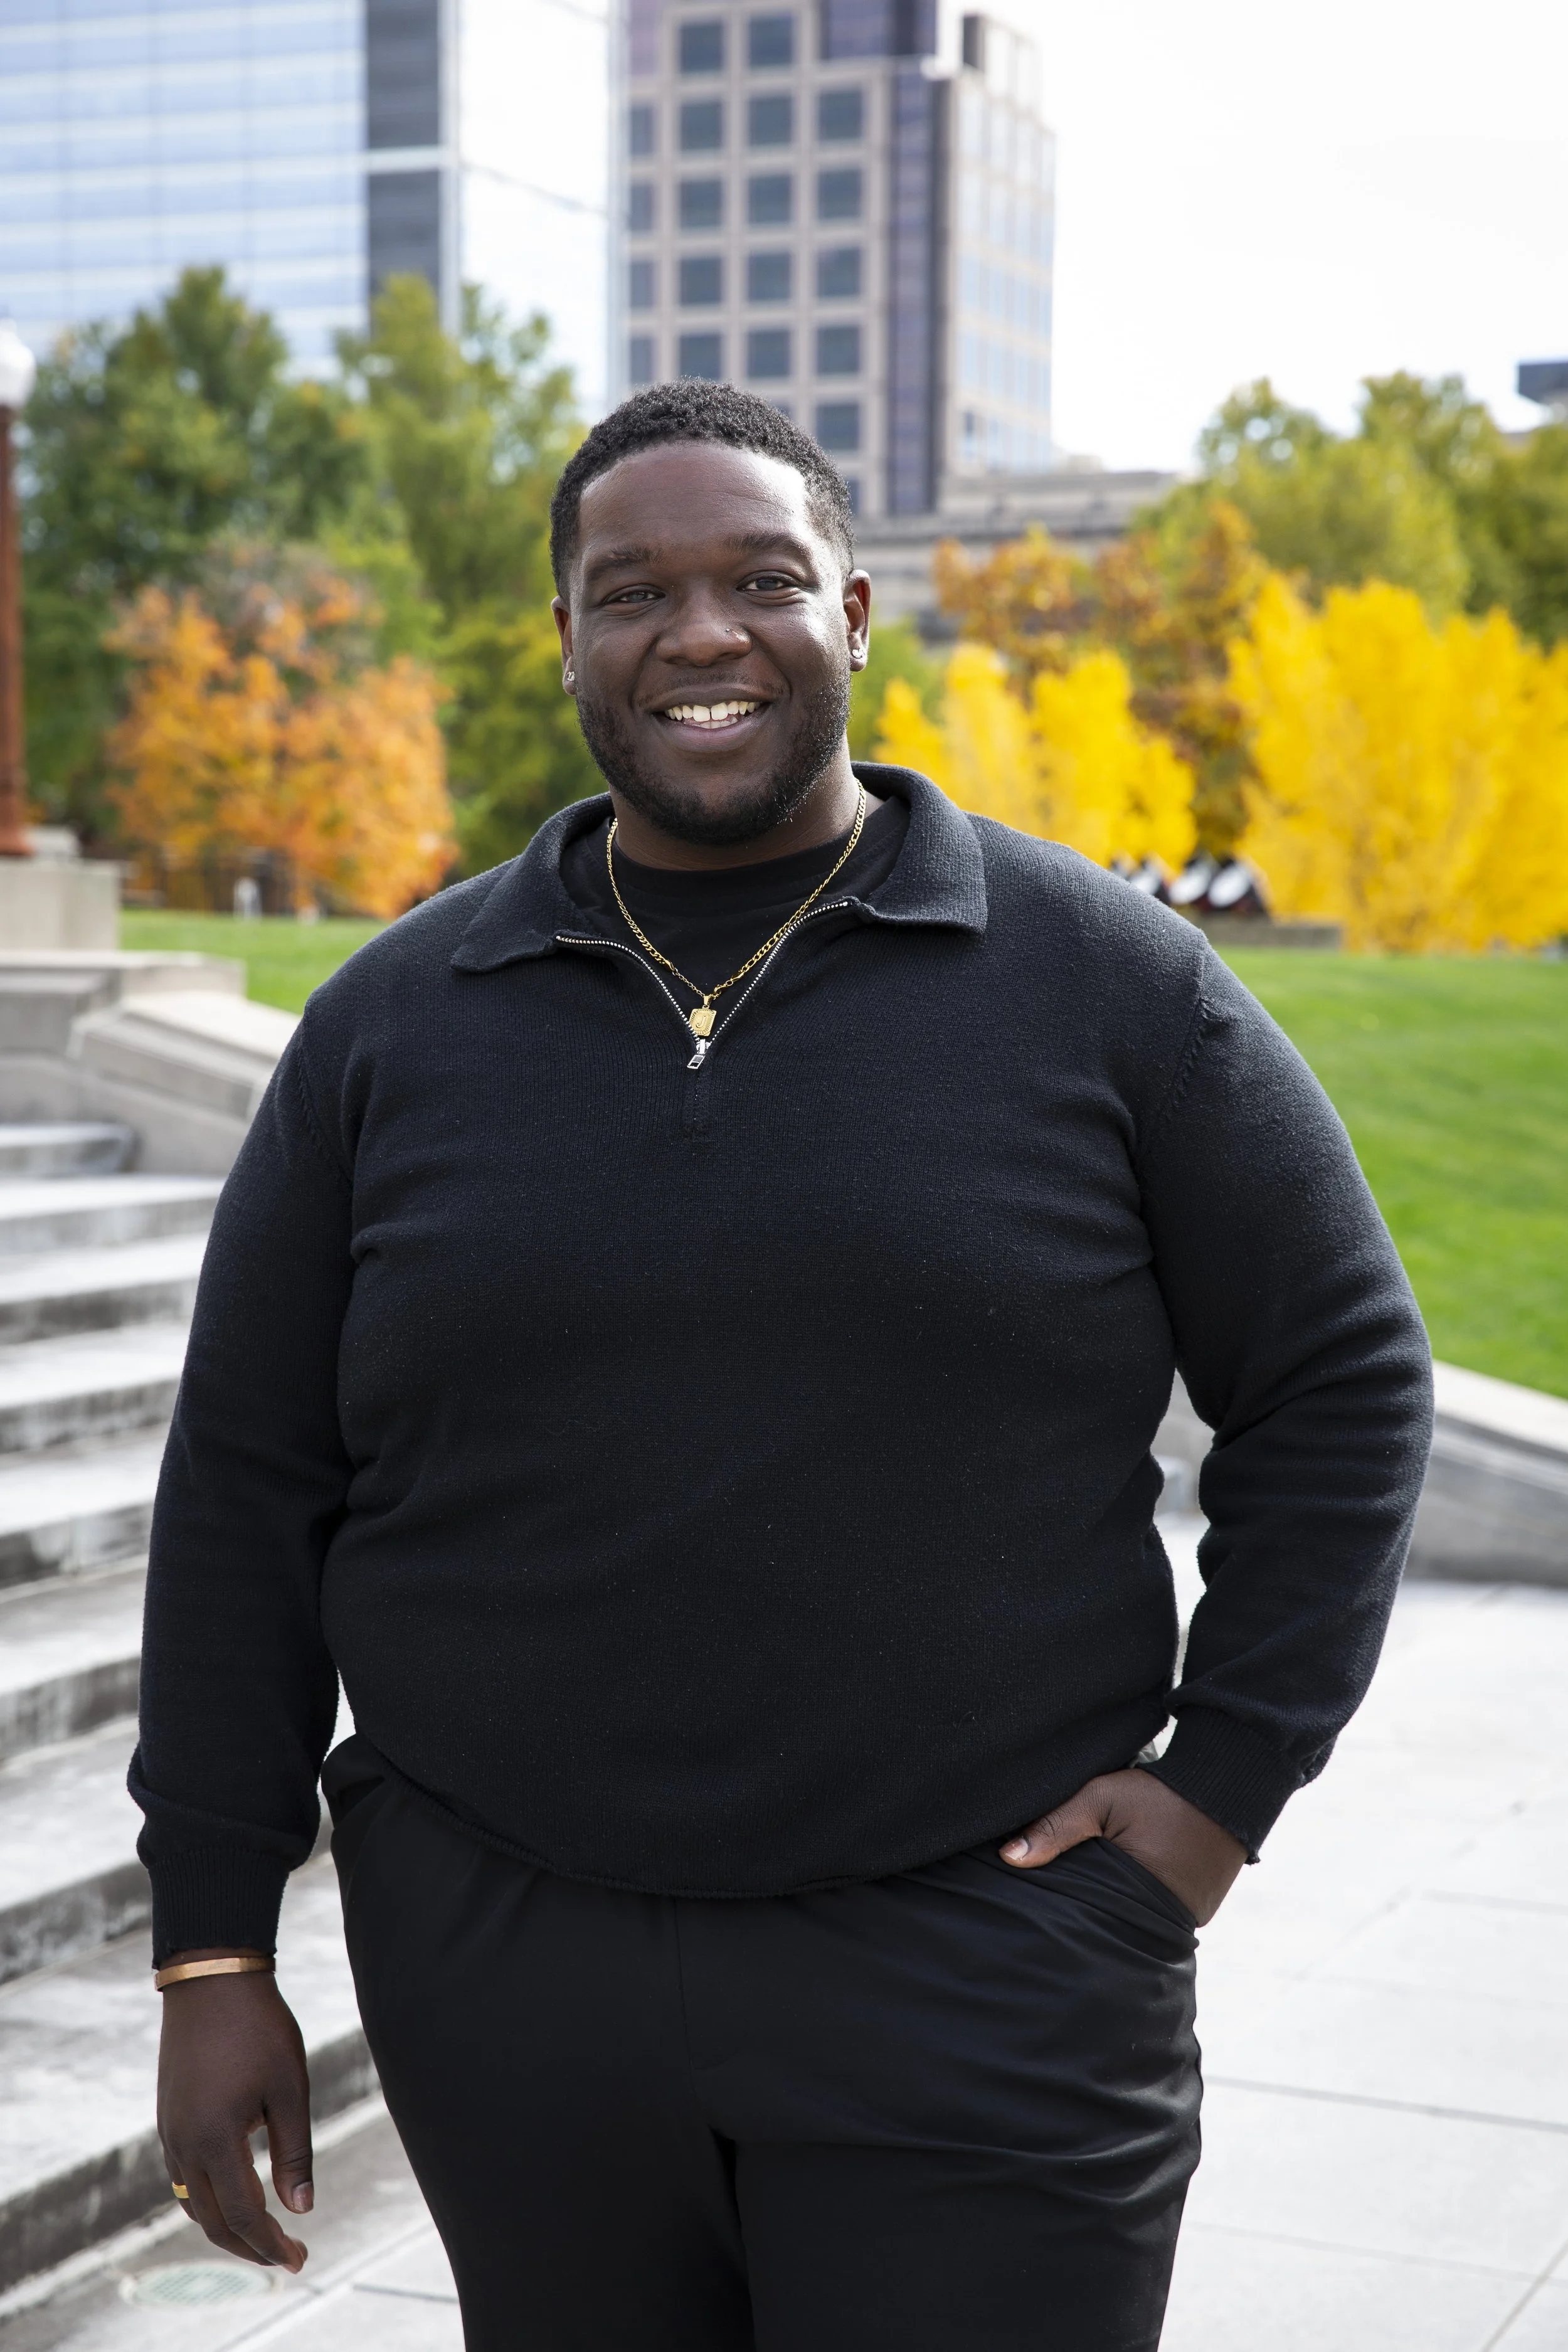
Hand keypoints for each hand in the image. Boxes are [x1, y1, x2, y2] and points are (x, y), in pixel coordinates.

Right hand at [156, 1949, 313, 2269]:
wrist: (211, 1978)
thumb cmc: (259, 2027)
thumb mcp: (290, 2088)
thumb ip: (294, 2151)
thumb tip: (301, 2208)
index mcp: (215, 2140)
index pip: (244, 2215)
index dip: (272, 2245)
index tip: (301, 2260)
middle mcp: (184, 2144)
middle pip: (213, 2220)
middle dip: (250, 2247)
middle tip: (288, 2257)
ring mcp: (170, 2131)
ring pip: (192, 2203)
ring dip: (226, 2226)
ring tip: (264, 2234)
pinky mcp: (168, 2117)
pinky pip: (182, 2177)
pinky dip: (207, 2199)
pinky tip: (234, 2193)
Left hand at [1000, 1769, 1246, 1924]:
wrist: (1228, 1786)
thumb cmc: (1161, 1792)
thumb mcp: (1102, 1798)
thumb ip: (1058, 1824)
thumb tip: (1009, 1857)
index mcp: (1140, 1896)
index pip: (1088, 1920)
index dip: (1066, 1915)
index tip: (1039, 1911)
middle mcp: (1169, 1919)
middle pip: (1112, 1926)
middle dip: (1089, 1917)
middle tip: (1063, 1907)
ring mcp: (1186, 1919)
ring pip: (1135, 1923)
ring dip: (1116, 1911)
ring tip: (1090, 1900)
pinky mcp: (1198, 1911)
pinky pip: (1158, 1915)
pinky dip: (1140, 1905)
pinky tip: (1122, 1892)